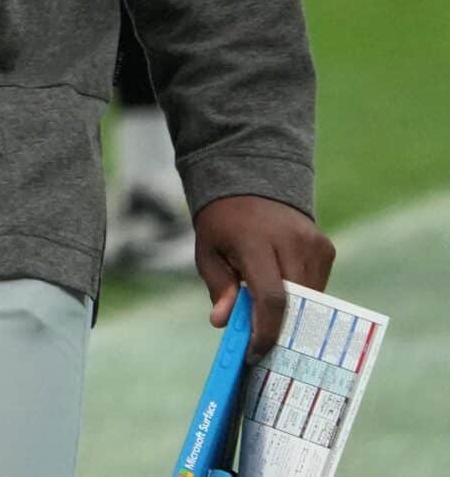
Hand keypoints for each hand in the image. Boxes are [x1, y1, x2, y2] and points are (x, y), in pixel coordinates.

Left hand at [194, 194, 334, 361]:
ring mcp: (314, 243)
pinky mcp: (326, 247)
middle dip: (280, 328)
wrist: (250, 182)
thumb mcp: (208, 251)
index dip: (266, 331)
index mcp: (256, 241)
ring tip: (269, 315)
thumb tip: (223, 322)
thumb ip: (219, 287)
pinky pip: (317, 285)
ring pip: (310, 298)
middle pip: (295, 302)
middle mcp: (292, 242)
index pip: (271, 297)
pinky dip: (301, 296)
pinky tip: (283, 291)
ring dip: (292, 312)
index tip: (256, 352)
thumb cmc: (223, 223)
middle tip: (263, 344)